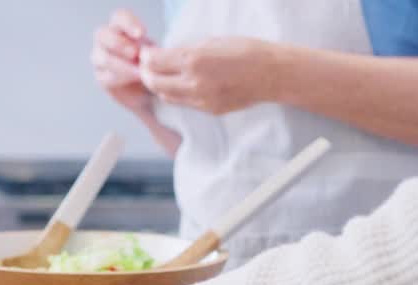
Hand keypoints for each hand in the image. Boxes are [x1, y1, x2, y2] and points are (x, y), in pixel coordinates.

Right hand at [91, 9, 154, 115]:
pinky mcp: (101, 77)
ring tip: (140, 71)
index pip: (119, 17)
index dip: (128, 23)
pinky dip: (122, 78)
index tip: (141, 33)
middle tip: (136, 53)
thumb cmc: (150, 63)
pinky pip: (106, 76)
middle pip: (102, 34)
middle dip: (119, 44)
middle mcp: (105, 40)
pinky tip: (135, 79)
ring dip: (122, 65)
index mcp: (119, 27)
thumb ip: (149, 49)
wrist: (146, 88)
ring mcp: (99, 58)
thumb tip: (150, 51)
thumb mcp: (154, 52)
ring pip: (103, 58)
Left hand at [140, 37, 283, 114]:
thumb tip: (165, 54)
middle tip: (147, 67)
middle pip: (154, 82)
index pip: (154, 61)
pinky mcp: (208, 110)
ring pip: (166, 96)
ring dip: (160, 86)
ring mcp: (201, 100)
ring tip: (162, 75)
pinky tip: (181, 85)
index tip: (146, 53)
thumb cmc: (246, 51)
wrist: (271, 74)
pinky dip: (176, 94)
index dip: (146, 56)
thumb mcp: (212, 41)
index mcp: (194, 60)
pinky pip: (183, 103)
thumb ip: (185, 50)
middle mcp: (194, 82)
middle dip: (146, 73)